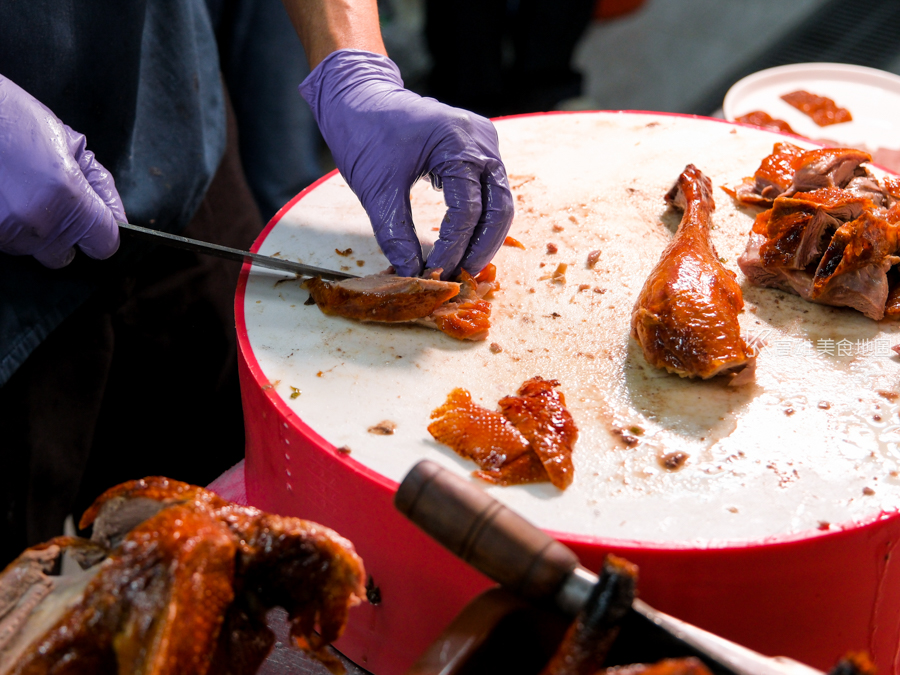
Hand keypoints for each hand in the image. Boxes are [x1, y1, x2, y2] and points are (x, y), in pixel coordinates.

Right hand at [0, 75, 121, 267]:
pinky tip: (5, 197)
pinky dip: (9, 227)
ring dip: (33, 232)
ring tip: (22, 193)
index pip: (104, 246)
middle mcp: (38, 221)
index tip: (95, 223)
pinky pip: (7, 243)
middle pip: (65, 256)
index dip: (102, 233)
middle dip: (64, 235)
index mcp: (68, 197)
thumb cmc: (12, 117)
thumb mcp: (69, 142)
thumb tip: (118, 217)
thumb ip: (100, 185)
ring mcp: (6, 231)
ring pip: (33, 252)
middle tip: (52, 202)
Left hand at [300, 50, 513, 278]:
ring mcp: (484, 143)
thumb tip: (411, 273)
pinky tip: (464, 242)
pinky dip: (480, 219)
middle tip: (461, 278)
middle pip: (499, 208)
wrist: (358, 94)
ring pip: (499, 202)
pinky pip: (489, 190)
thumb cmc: (364, 131)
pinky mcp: (477, 149)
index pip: (467, 211)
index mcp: (458, 142)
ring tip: (464, 266)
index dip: (453, 249)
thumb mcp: (376, 189)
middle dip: (481, 248)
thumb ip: (396, 234)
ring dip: (484, 237)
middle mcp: (481, 141)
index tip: (435, 274)